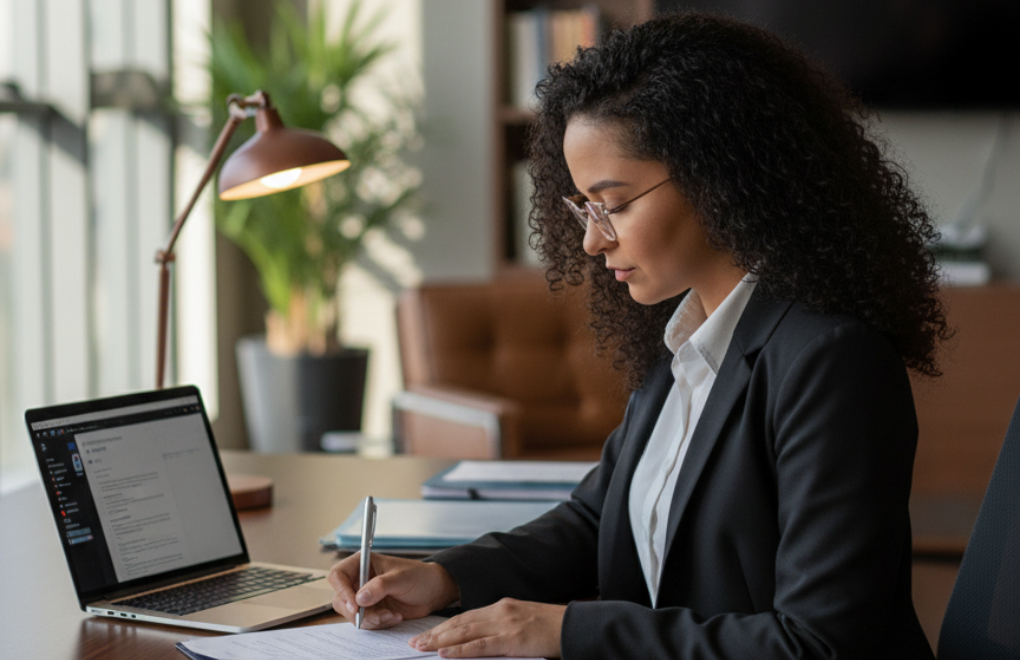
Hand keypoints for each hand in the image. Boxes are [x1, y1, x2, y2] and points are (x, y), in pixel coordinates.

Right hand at [327, 553, 459, 628]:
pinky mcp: (372, 611)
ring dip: (371, 620)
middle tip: (378, 615)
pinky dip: (379, 623)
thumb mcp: (401, 578)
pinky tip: (395, 617)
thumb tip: (359, 598)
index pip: (338, 575)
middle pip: (341, 599)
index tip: (354, 606)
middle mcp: (360, 580)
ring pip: (352, 615)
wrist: (434, 592)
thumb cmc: (419, 576)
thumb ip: (379, 586)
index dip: (342, 591)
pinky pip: (365, 623)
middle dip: (358, 612)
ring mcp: (365, 597)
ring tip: (392, 615)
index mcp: (363, 563)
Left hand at [408, 598, 564, 657]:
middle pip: (460, 622)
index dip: (444, 626)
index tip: (428, 634)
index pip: (466, 616)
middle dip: (435, 633)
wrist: (575, 626)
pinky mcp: (512, 639)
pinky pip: (480, 645)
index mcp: (502, 607)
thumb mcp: (523, 623)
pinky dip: (460, 650)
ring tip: (421, 647)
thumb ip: (502, 629)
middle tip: (415, 642)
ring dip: (440, 641)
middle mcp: (500, 611)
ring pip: (465, 632)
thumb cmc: (552, 628)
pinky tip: (445, 653)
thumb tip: (479, 642)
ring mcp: (506, 624)